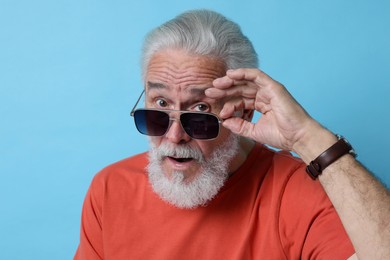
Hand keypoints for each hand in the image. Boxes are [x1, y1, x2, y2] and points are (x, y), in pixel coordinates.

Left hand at [206, 68, 322, 152]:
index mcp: (260, 105)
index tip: (218, 111)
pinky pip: (256, 75)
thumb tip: (225, 122)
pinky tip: (230, 74)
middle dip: (224, 90)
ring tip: (216, 84)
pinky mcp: (273, 87)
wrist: (297, 137)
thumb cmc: (281, 135)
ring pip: (245, 81)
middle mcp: (264, 95)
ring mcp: (269, 90)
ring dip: (230, 81)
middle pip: (240, 89)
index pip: (240, 100)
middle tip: (210, 93)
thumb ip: (239, 126)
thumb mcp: (253, 131)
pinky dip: (243, 73)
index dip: (228, 104)